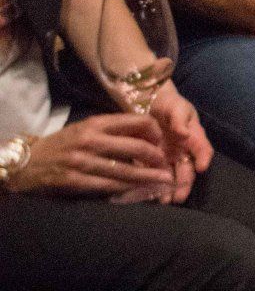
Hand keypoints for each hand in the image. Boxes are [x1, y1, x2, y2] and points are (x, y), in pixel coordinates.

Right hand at [3, 113, 175, 197]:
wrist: (27, 163)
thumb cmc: (62, 145)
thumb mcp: (86, 129)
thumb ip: (112, 132)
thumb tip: (146, 139)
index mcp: (96, 123)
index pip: (136, 122)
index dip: (155, 132)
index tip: (162, 142)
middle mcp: (91, 140)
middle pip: (136, 148)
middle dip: (157, 159)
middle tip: (167, 166)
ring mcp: (82, 161)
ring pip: (125, 171)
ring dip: (148, 178)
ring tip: (163, 181)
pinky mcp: (74, 181)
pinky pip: (108, 186)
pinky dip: (126, 190)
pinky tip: (139, 192)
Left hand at [145, 83, 213, 202]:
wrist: (149, 104)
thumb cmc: (169, 105)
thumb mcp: (176, 108)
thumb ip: (179, 120)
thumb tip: (184, 133)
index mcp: (193, 137)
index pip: (203, 149)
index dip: (203, 158)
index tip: (201, 168)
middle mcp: (183, 151)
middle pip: (187, 170)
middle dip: (184, 185)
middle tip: (178, 198)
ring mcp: (168, 158)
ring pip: (171, 177)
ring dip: (169, 190)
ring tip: (164, 201)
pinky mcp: (151, 162)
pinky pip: (153, 175)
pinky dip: (151, 186)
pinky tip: (148, 195)